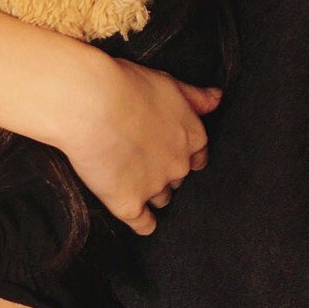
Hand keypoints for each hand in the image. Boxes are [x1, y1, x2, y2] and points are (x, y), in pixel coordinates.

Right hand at [62, 57, 220, 234]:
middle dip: (163, 170)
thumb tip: (218, 99)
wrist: (90, 102)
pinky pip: (144, 224)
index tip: (165, 148)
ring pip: (161, 198)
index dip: (182, 153)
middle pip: (178, 178)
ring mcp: (155, 187)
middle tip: (140, 157)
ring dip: (150, 192)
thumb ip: (195, 96)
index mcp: (192, 136)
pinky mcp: (129, 204)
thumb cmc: (124, 85)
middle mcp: (179, 165)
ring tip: (129, 178)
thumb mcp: (167, 83)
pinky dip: (141, 221)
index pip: (198, 156)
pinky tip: (134, 211)